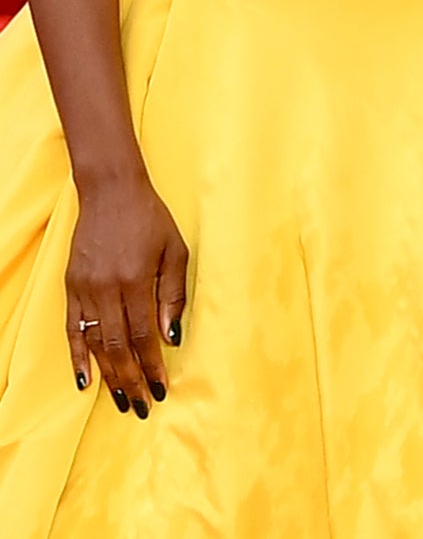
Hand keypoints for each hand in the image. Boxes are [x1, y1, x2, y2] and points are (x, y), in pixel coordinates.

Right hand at [67, 173, 187, 415]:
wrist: (111, 192)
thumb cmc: (151, 219)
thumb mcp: (175, 251)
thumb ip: (173, 295)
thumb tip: (171, 337)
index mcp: (137, 279)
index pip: (143, 335)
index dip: (152, 365)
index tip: (161, 388)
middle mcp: (107, 288)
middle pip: (118, 346)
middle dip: (131, 380)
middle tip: (141, 407)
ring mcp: (85, 288)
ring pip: (94, 343)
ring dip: (107, 375)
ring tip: (120, 401)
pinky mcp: (70, 286)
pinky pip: (73, 328)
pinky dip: (78, 356)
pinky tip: (84, 380)